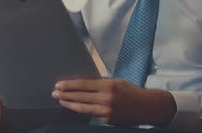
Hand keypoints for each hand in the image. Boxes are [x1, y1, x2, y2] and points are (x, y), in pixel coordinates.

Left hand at [52, 78, 175, 125]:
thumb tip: (80, 84)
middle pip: (80, 97)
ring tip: (60, 100)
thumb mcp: (115, 82)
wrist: (147, 107)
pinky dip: (80, 110)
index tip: (58, 84)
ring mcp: (106, 111)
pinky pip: (90, 114)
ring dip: (69, 104)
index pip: (83, 85)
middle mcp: (106, 99)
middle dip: (65, 94)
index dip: (69, 85)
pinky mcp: (107, 120)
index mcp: (108, 86)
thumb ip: (98, 83)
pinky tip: (73, 106)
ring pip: (82, 108)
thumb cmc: (129, 91)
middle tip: (54, 93)